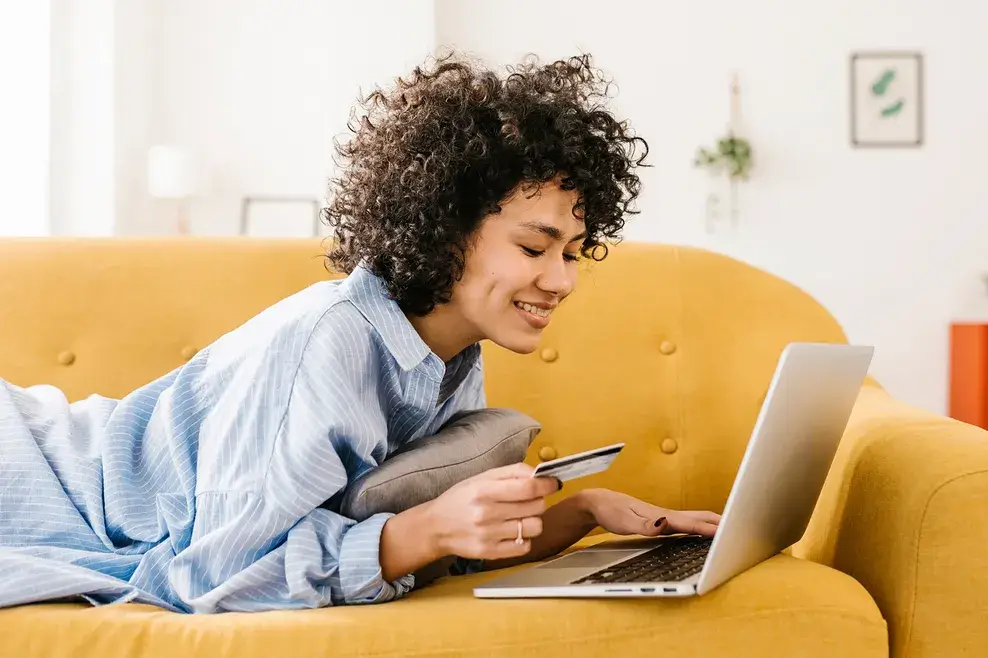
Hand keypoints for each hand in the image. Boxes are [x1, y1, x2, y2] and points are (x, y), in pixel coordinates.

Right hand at [423, 463, 560, 560]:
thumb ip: (511, 472)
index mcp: (484, 490)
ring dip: (533, 520)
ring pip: (535, 527)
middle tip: (529, 500)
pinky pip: (525, 546)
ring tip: (521, 517)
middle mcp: (486, 513)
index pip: (528, 487)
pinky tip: (513, 531)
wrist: (436, 527)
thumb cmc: (461, 499)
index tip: (553, 483)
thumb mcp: (481, 477)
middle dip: (539, 500)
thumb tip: (539, 472)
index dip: (547, 484)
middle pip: (536, 506)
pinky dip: (525, 538)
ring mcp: (489, 535)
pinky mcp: (490, 552)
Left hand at [580, 489, 719, 537]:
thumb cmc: (611, 511)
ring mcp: (665, 517)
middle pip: (700, 517)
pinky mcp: (661, 520)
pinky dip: (701, 527)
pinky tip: (704, 533)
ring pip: (695, 518)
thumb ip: (645, 526)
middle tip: (740, 531)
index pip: (692, 524)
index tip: (728, 534)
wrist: (600, 502)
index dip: (710, 530)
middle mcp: (667, 515)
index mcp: (662, 516)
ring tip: (731, 532)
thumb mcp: (625, 522)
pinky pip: (687, 523)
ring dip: (714, 524)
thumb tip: (664, 524)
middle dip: (720, 524)